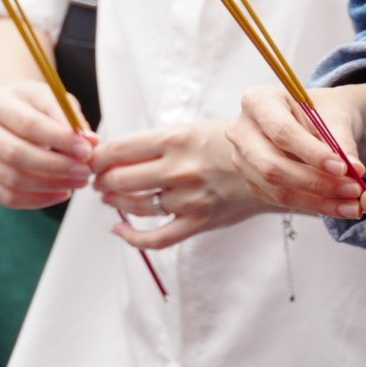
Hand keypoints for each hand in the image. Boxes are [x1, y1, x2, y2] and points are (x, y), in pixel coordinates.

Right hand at [0, 81, 96, 209]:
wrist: (5, 115)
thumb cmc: (31, 106)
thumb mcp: (51, 100)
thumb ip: (70, 119)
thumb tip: (90, 143)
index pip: (28, 124)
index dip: (60, 140)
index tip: (86, 150)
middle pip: (17, 154)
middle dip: (57, 166)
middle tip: (85, 172)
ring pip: (13, 179)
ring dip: (51, 185)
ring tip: (77, 182)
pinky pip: (7, 197)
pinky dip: (38, 200)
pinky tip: (60, 193)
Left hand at [88, 118, 273, 248]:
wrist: (274, 165)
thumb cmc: (227, 143)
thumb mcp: (191, 128)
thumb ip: (154, 142)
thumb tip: (111, 152)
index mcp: (176, 138)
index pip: (118, 149)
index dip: (96, 157)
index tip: (90, 159)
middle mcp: (180, 168)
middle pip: (120, 179)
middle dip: (101, 180)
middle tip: (98, 179)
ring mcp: (190, 197)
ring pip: (134, 206)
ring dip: (114, 202)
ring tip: (108, 195)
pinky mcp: (199, 221)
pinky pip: (156, 238)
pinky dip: (131, 237)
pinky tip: (118, 229)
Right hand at [230, 80, 365, 217]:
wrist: (316, 119)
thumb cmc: (323, 110)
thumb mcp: (335, 114)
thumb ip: (341, 140)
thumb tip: (354, 169)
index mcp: (257, 101)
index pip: (281, 132)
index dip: (312, 153)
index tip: (343, 168)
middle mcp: (242, 131)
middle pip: (272, 165)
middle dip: (315, 182)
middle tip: (352, 189)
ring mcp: (243, 158)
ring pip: (276, 187)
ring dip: (317, 200)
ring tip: (351, 204)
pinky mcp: (252, 180)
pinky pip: (280, 199)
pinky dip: (313, 205)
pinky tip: (339, 206)